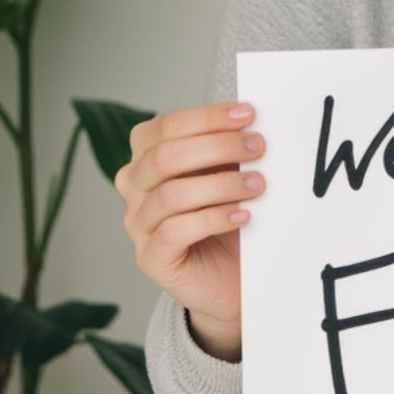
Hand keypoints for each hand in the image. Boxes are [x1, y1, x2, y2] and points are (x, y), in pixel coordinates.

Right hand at [114, 101, 268, 357]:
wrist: (231, 278)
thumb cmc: (229, 220)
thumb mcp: (228, 176)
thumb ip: (229, 151)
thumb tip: (254, 123)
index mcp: (148, 159)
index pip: (165, 127)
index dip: (206, 117)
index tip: (248, 114)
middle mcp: (135, 188)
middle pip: (164, 157)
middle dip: (217, 146)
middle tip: (258, 147)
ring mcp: (138, 224)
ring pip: (170, 194)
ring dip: (221, 184)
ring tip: (258, 185)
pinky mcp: (151, 258)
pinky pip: (174, 231)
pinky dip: (213, 219)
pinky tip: (242, 216)